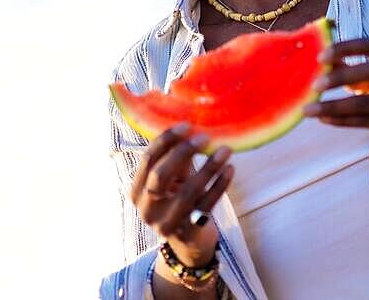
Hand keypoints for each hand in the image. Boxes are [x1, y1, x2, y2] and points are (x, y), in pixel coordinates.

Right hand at [129, 123, 233, 266]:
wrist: (190, 243)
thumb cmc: (181, 200)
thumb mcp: (174, 180)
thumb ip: (177, 159)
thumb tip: (193, 127)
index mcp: (138, 191)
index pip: (147, 160)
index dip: (166, 140)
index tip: (186, 124)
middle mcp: (147, 209)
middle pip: (160, 175)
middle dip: (182, 152)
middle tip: (205, 136)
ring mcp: (166, 224)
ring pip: (187, 191)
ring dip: (208, 167)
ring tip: (225, 150)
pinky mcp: (188, 233)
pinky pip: (206, 205)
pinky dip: (220, 185)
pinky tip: (230, 169)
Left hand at [303, 38, 368, 162]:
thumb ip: (349, 68)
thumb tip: (318, 61)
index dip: (345, 48)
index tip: (320, 57)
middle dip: (339, 77)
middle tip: (314, 85)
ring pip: (363, 103)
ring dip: (332, 106)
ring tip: (309, 109)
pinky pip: (364, 122)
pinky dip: (341, 120)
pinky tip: (323, 119)